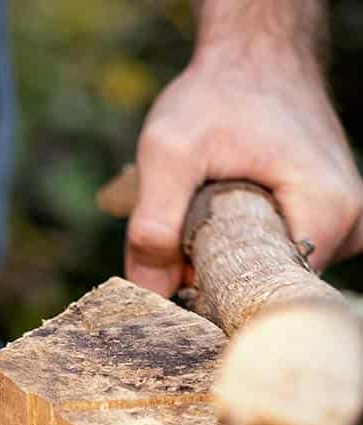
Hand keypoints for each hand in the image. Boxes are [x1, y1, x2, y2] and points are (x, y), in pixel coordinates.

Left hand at [127, 40, 362, 296]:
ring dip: (231, 267)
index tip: (185, 282)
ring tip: (206, 225)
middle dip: (221, 283)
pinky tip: (226, 225)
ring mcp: (346, 226)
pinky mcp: (330, 224)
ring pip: (275, 278)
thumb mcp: (170, 150)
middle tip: (185, 251)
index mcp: (326, 211)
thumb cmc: (218, 94)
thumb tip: (149, 293)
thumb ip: (154, 224)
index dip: (221, 302)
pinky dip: (247, 253)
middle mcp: (350, 225)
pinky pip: (284, 259)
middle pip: (273, 290)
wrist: (256, 55)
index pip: (274, 297)